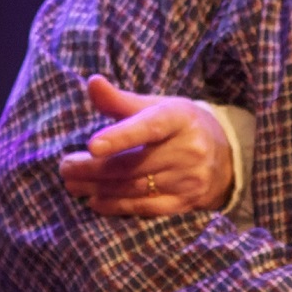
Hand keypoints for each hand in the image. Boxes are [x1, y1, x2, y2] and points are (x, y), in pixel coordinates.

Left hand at [56, 74, 237, 219]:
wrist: (226, 156)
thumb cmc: (179, 126)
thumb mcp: (155, 106)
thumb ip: (120, 100)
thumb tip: (92, 82)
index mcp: (179, 118)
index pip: (149, 127)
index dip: (121, 136)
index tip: (92, 145)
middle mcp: (188, 150)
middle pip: (133, 164)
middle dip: (93, 168)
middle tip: (65, 167)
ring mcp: (188, 179)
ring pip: (135, 188)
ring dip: (98, 188)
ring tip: (72, 183)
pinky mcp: (185, 202)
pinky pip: (145, 208)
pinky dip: (116, 206)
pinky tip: (95, 200)